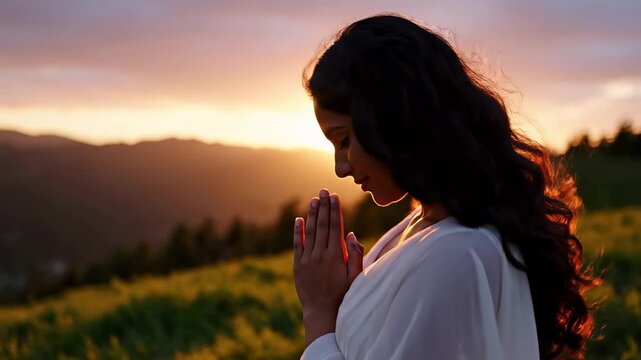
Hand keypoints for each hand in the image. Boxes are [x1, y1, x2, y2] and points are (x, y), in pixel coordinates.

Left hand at [293, 188, 363, 345]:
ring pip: (309, 232)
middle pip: (322, 225)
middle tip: (324, 191)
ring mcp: (307, 260)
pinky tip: (298, 219)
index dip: (334, 210)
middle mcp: (320, 255)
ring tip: (314, 200)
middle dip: (323, 206)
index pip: (335, 227)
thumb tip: (351, 234)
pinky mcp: (298, 266)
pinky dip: (297, 231)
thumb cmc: (343, 295)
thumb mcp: (355, 277)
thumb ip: (356, 255)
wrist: (322, 313)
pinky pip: (297, 245)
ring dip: (311, 214)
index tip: (334, 196)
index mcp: (335, 256)